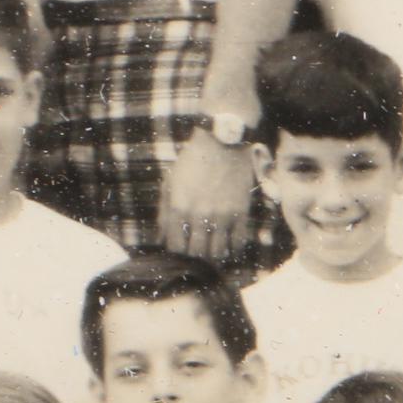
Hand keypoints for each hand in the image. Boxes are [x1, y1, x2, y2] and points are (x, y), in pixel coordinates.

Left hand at [160, 128, 261, 268]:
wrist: (221, 144)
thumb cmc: (192, 162)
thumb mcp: (170, 184)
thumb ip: (164, 212)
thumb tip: (162, 238)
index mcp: (178, 208)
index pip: (175, 247)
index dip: (177, 253)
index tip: (180, 251)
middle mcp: (199, 216)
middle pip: (196, 253)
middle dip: (195, 257)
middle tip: (196, 254)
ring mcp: (222, 216)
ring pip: (218, 252)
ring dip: (214, 256)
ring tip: (212, 252)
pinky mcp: (241, 214)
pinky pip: (238, 243)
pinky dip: (233, 249)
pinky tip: (229, 246)